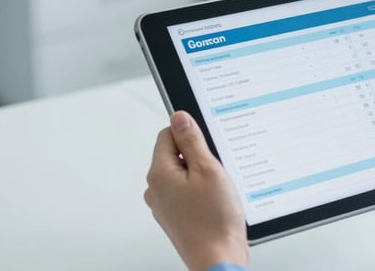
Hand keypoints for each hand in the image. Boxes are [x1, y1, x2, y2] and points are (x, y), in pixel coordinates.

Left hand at [144, 111, 248, 270]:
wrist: (218, 259)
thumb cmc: (214, 221)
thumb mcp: (208, 169)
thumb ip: (192, 141)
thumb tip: (179, 118)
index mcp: (159, 173)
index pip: (168, 134)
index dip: (191, 134)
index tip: (208, 143)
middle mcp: (156, 189)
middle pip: (176, 154)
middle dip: (198, 156)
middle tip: (217, 170)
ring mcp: (165, 205)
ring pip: (184, 174)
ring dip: (202, 175)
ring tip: (218, 190)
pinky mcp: (177, 216)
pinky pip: (188, 192)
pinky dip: (202, 192)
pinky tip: (216, 203)